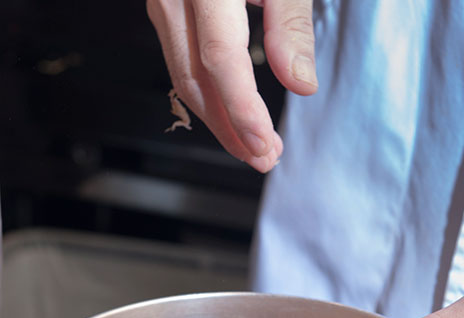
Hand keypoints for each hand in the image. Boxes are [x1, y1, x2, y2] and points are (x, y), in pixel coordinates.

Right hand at [146, 0, 317, 171]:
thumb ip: (290, 23)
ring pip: (184, 75)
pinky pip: (182, 60)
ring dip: (219, 118)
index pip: (220, 56)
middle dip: (229, 127)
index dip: (241, 106)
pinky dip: (208, 93)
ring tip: (253, 145)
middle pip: (194, 77)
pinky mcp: (167, 11)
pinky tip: (231, 113)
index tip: (261, 141)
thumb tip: (299, 80)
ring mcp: (164, 4)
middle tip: (263, 157)